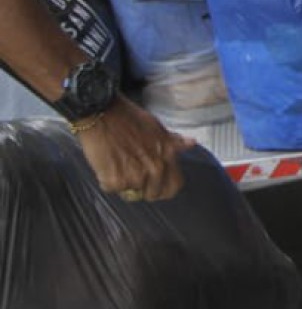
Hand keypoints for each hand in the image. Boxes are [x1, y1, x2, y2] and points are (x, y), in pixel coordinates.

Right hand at [77, 97, 195, 201]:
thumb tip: (191, 144)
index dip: (165, 187)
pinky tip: (106, 162)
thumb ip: (174, 141)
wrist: (101, 114)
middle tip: (132, 171)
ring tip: (118, 160)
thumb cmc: (127, 118)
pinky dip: (106, 179)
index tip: (156, 184)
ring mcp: (136, 176)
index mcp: (168, 155)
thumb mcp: (157, 127)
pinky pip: (112, 189)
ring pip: (131, 191)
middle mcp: (155, 168)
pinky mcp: (115, 181)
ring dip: (123, 181)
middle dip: (143, 187)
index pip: (175, 186)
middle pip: (154, 194)